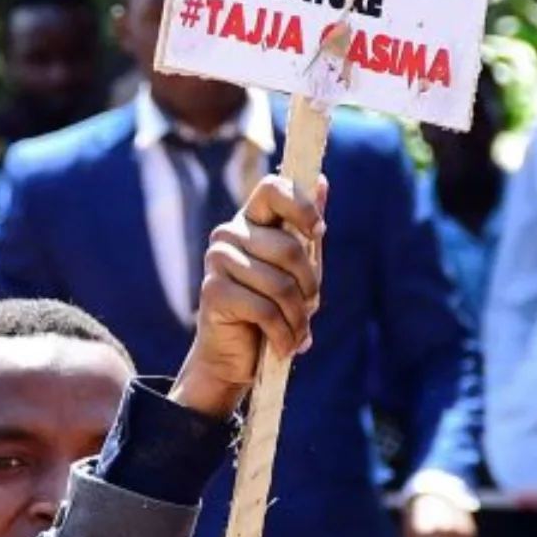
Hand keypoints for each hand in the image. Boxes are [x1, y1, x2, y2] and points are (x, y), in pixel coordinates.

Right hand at [171, 174, 326, 418]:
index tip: (318, 231)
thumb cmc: (271, 306)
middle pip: (289, 247)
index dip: (301, 205)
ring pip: (280, 284)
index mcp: (251, 220)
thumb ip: (307, 229)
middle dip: (310, 285)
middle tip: (310, 307)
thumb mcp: (297, 268)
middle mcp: (229, 233)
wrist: (234, 356)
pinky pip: (264, 309)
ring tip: (299, 334)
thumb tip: (323, 180)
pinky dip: (283, 333)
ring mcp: (218, 260)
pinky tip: (285, 346)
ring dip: (298, 317)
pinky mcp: (213, 291)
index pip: (273, 188)